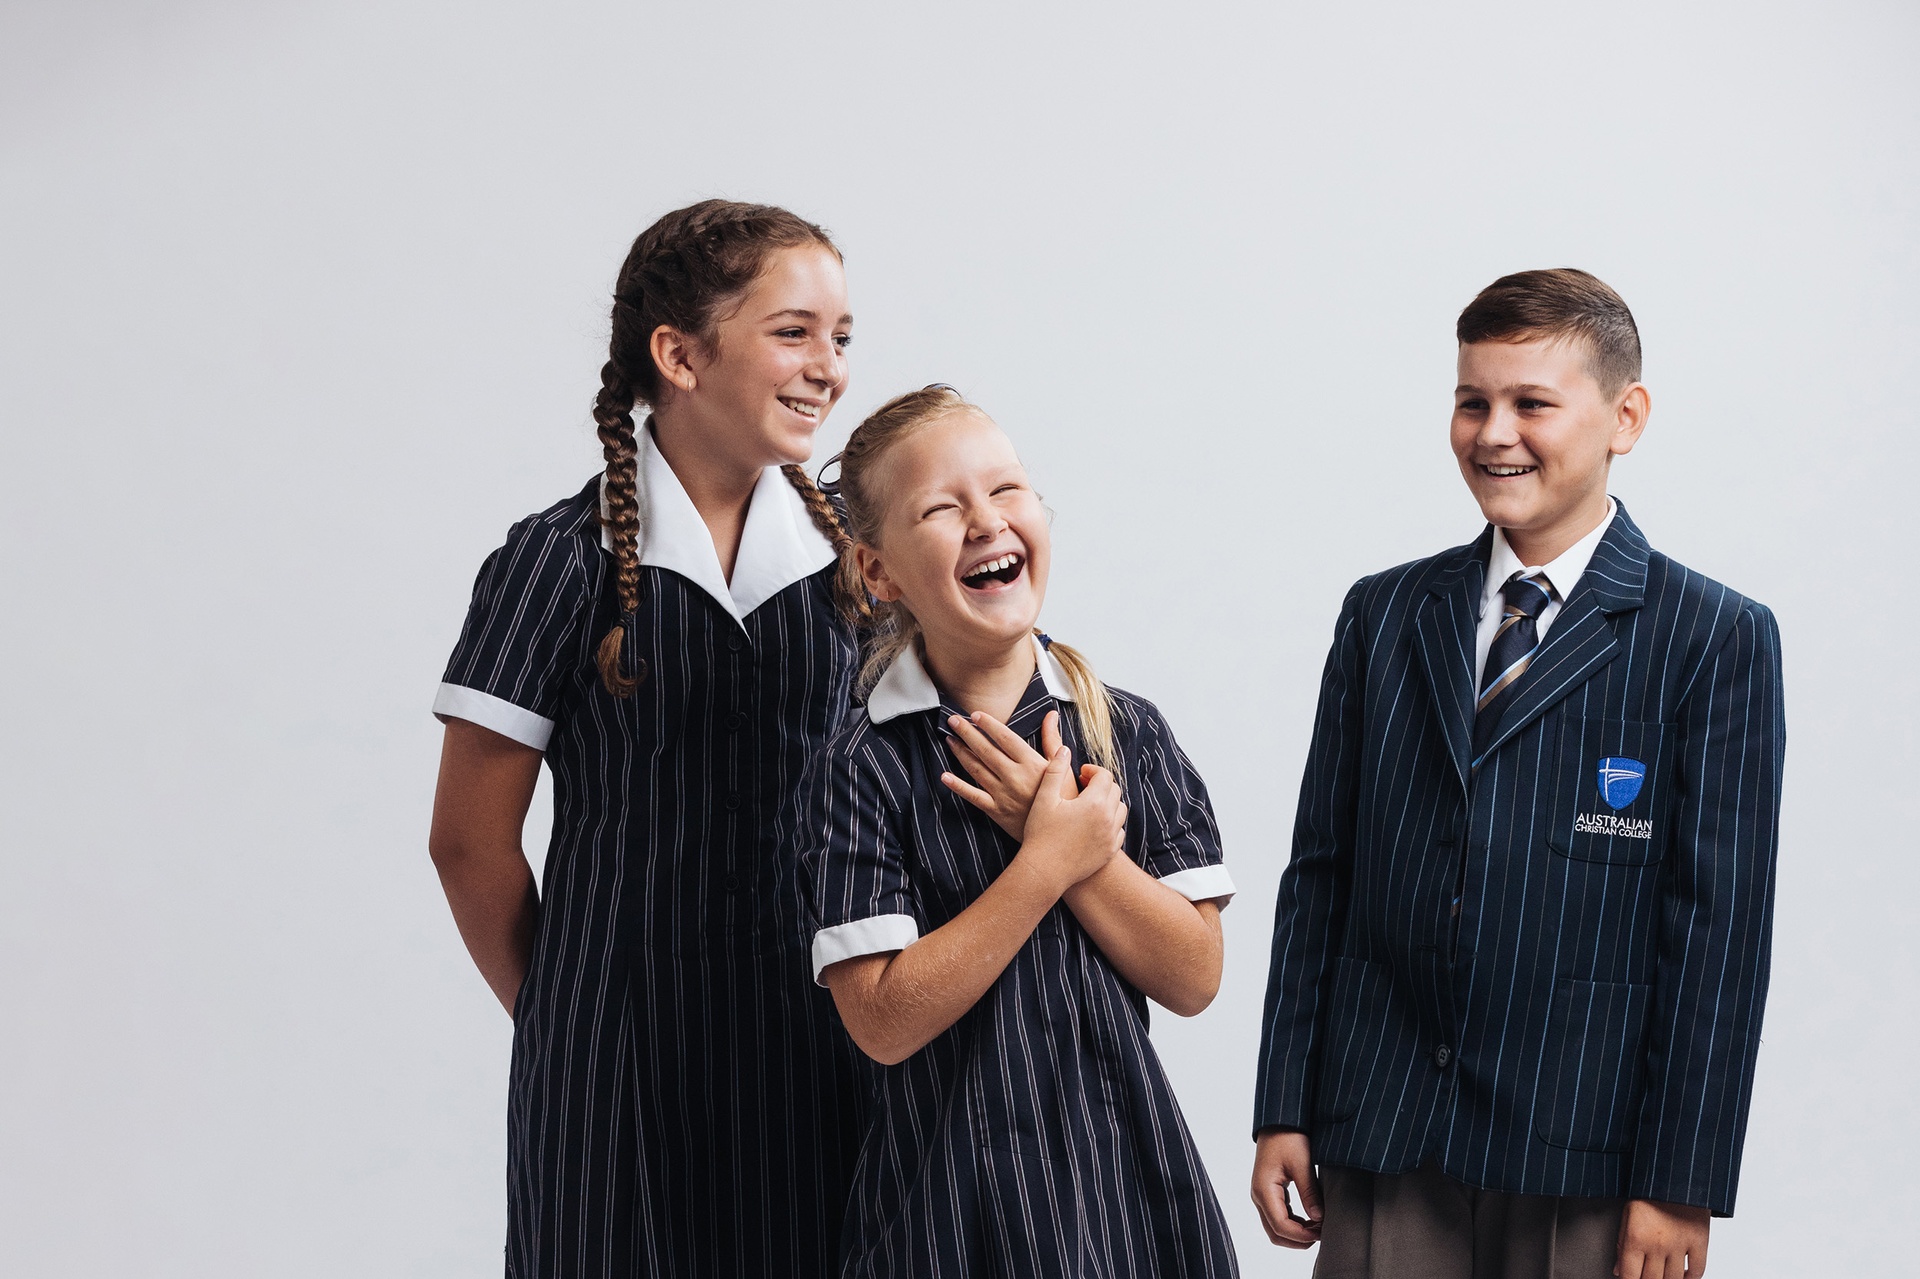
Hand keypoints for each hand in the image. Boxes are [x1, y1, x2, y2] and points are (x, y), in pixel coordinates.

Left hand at [942, 710, 1087, 839]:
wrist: (1060, 836)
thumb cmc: (1064, 798)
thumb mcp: (1062, 767)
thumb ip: (1052, 739)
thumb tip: (1050, 714)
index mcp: (1032, 764)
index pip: (1005, 737)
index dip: (989, 724)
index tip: (975, 714)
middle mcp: (1015, 777)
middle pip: (986, 750)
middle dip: (967, 733)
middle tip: (953, 720)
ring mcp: (1003, 794)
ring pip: (976, 769)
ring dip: (961, 753)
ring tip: (949, 740)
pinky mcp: (996, 811)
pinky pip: (973, 796)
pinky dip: (958, 786)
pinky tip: (945, 776)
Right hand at [1017, 745, 1124, 895]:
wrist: (1044, 871)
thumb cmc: (1040, 834)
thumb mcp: (1044, 798)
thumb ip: (1055, 769)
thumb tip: (1064, 749)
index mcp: (1094, 802)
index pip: (1104, 775)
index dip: (1092, 771)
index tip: (1080, 773)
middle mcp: (1108, 818)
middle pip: (1115, 790)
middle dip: (1101, 784)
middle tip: (1083, 786)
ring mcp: (1111, 837)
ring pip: (1120, 810)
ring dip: (1108, 802)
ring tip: (1089, 804)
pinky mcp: (1110, 851)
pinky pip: (1119, 830)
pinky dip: (1111, 822)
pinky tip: (1093, 824)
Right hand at [1251, 1128, 1322, 1248]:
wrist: (1279, 1121)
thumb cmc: (1289, 1137)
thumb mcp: (1303, 1164)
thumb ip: (1309, 1193)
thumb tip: (1318, 1219)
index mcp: (1264, 1190)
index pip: (1281, 1226)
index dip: (1302, 1235)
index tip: (1322, 1233)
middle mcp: (1259, 1196)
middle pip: (1275, 1233)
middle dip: (1298, 1240)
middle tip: (1322, 1234)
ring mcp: (1262, 1195)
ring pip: (1275, 1228)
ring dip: (1296, 1233)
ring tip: (1319, 1227)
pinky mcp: (1268, 1192)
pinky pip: (1278, 1216)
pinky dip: (1293, 1224)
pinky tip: (1311, 1218)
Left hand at [1616, 1198, 1708, 1277]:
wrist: (1676, 1172)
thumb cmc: (1648, 1191)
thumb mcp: (1627, 1214)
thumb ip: (1622, 1244)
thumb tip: (1619, 1270)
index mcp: (1636, 1237)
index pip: (1630, 1276)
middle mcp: (1658, 1244)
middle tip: (1645, 1275)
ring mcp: (1680, 1244)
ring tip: (1662, 1275)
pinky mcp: (1700, 1241)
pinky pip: (1698, 1270)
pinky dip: (1690, 1278)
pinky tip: (1683, 1275)